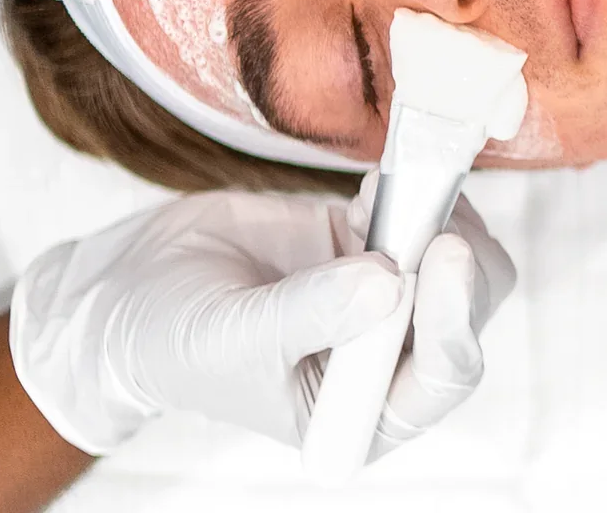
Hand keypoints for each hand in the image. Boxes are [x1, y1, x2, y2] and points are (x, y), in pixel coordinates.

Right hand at [9, 178, 514, 459]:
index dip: (454, 316)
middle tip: (421, 198)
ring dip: (434, 216)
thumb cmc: (177, 345)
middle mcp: (388, 362)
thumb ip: (312, 314)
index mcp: (362, 415)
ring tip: (382, 194)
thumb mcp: (235, 339)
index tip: (445, 250)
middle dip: (453, 255)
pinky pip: (421, 219)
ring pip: (458, 259)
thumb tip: (390, 283)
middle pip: (467, 310)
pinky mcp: (372, 248)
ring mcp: (385, 300)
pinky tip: (371, 190)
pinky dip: (411, 194)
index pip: (440, 377)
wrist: (139, 293)